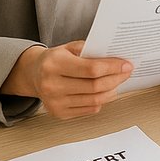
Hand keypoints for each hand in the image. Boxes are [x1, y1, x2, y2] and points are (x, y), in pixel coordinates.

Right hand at [2, 42, 131, 118]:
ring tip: (118, 81)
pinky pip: (89, 109)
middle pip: (95, 86)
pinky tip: (106, 91)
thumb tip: (117, 57)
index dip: (113, 67)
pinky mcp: (59, 113)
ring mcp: (54, 102)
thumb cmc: (55, 59)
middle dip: (116, 79)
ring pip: (94, 100)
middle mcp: (51, 85)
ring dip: (112, 90)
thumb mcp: (69, 47)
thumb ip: (90, 50)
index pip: (91, 69)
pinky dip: (102, 100)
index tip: (126, 65)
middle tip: (127, 72)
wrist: (33, 74)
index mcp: (54, 64)